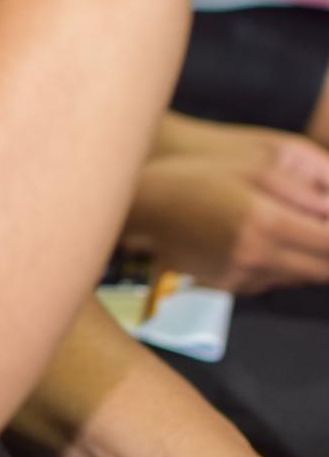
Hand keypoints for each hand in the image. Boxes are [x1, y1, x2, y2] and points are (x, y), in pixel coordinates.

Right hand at [128, 136, 328, 292]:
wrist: (145, 206)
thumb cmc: (196, 177)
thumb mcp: (251, 169)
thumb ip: (300, 193)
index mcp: (266, 222)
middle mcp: (258, 256)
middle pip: (323, 269)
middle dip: (328, 251)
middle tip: (319, 230)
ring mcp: (243, 276)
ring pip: (300, 278)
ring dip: (309, 260)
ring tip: (292, 231)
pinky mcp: (231, 287)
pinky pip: (272, 281)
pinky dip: (280, 266)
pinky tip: (263, 242)